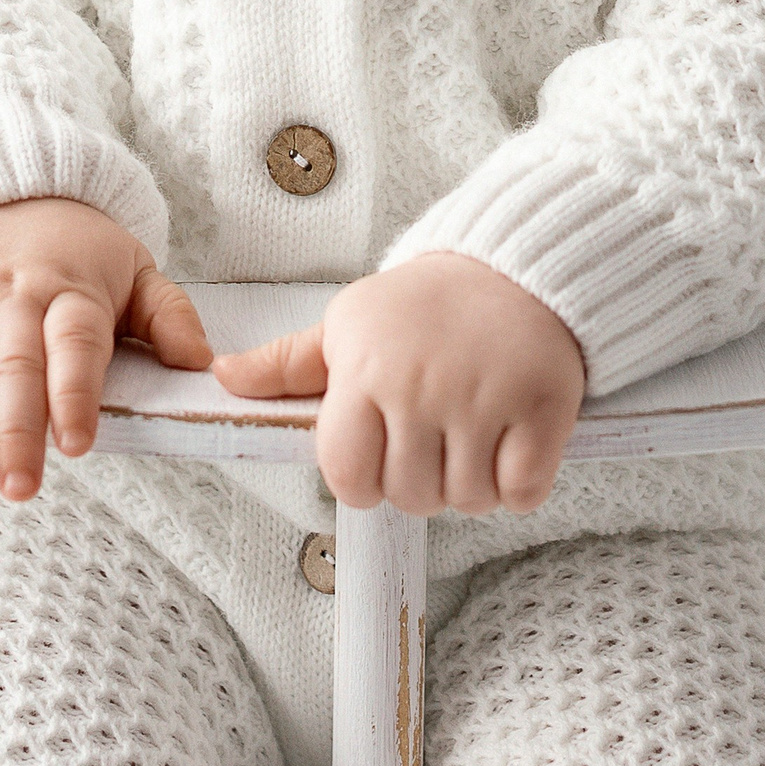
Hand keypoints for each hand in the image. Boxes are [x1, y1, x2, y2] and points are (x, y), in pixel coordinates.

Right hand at [0, 198, 210, 500]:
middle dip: (16, 427)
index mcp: (72, 289)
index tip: (77, 443)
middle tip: (19, 486)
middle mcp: (14, 292)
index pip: (76, 343)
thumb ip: (168, 314)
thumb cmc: (74, 248)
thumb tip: (200, 363)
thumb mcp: (133, 267)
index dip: (75, 392)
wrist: (4, 185)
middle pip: (14, 362)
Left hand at [213, 254, 584, 514]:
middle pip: (410, 497)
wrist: (518, 264)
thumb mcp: (349, 322)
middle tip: (436, 436)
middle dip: (421, 481)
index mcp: (366, 371)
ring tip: (474, 434)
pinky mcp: (543, 410)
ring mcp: (484, 401)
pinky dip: (519, 483)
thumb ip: (286, 363)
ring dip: (472, 484)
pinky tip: (512, 442)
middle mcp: (421, 388)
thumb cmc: (426, 303)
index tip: (382, 454)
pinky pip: (521, 494)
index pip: (346, 477)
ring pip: (466, 501)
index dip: (363, 480)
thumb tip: (221, 377)